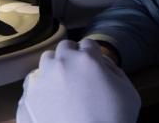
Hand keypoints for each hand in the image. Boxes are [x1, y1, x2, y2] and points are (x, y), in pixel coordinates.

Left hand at [17, 39, 140, 122]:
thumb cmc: (113, 121)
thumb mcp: (129, 93)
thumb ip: (115, 71)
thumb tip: (102, 63)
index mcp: (86, 59)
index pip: (88, 44)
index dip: (93, 55)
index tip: (94, 66)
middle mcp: (61, 63)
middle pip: (65, 48)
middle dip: (73, 57)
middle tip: (80, 75)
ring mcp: (42, 79)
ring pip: (46, 61)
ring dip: (55, 68)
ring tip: (63, 86)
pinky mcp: (29, 96)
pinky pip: (33, 83)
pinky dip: (41, 87)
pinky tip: (50, 100)